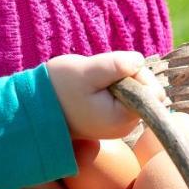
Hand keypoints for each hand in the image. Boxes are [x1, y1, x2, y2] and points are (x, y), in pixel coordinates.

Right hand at [47, 51, 167, 139]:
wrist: (36, 109)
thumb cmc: (59, 90)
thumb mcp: (87, 72)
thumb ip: (116, 65)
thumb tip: (140, 62)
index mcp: (122, 119)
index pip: (152, 92)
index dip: (136, 75)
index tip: (112, 74)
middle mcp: (126, 127)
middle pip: (146, 92)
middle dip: (127, 77)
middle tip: (99, 78)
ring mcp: (120, 125)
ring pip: (135, 92)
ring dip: (118, 81)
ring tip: (93, 85)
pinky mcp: (113, 119)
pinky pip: (125, 97)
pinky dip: (113, 88)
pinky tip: (94, 90)